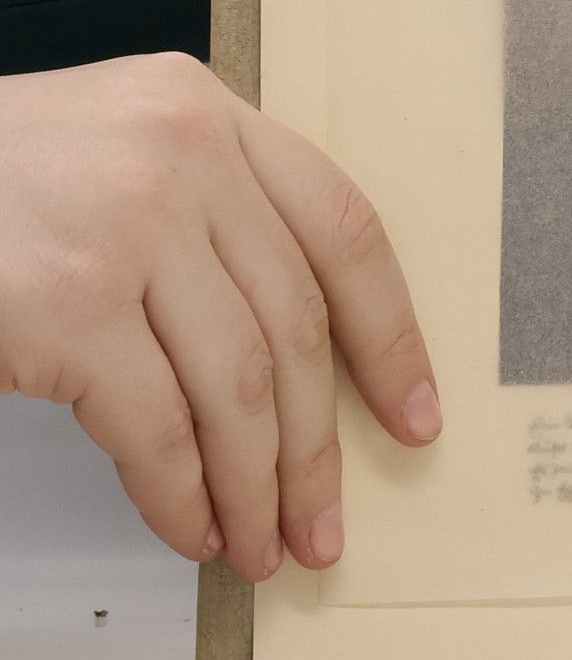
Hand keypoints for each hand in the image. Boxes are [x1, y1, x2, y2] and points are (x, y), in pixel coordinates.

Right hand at [0, 53, 438, 579]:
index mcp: (207, 112)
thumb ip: (209, 219)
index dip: (393, 336)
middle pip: (299, 327)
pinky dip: (184, 498)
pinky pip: (159, 430)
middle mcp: (183, 155)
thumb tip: (297, 370)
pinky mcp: (68, 304)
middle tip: (325, 524)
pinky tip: (191, 532)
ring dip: (258, 490)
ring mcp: (127, 226)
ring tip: (263, 547)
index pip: (345, 230)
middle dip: (319, 448)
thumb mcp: (114, 156)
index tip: (416, 413)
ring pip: (242, 389)